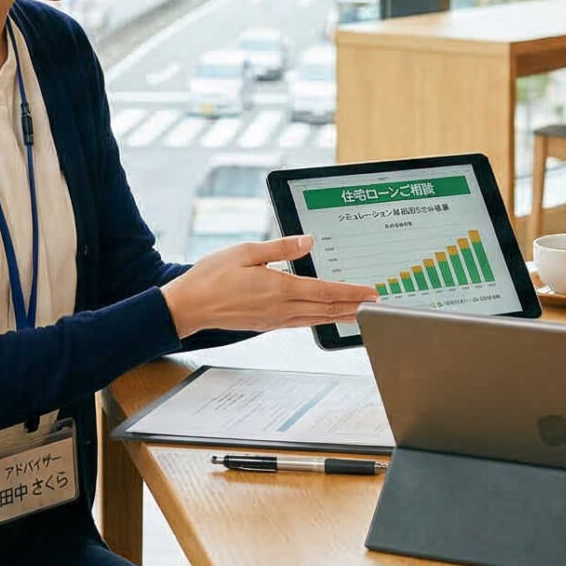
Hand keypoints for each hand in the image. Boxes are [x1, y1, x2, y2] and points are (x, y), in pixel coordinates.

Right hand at [159, 236, 377, 335]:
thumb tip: (308, 241)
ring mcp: (274, 320)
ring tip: (359, 313)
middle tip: (376, 305)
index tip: (371, 293)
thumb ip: (281, 248)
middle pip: (327, 309)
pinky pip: (301, 323)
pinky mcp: (266, 324)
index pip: (325, 292)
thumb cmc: (212, 277)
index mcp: (279, 288)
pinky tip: (324, 316)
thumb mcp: (246, 252)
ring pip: (316, 319)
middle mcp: (281, 308)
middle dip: (354, 307)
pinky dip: (320, 319)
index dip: (352, 293)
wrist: (189, 306)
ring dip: (340, 315)